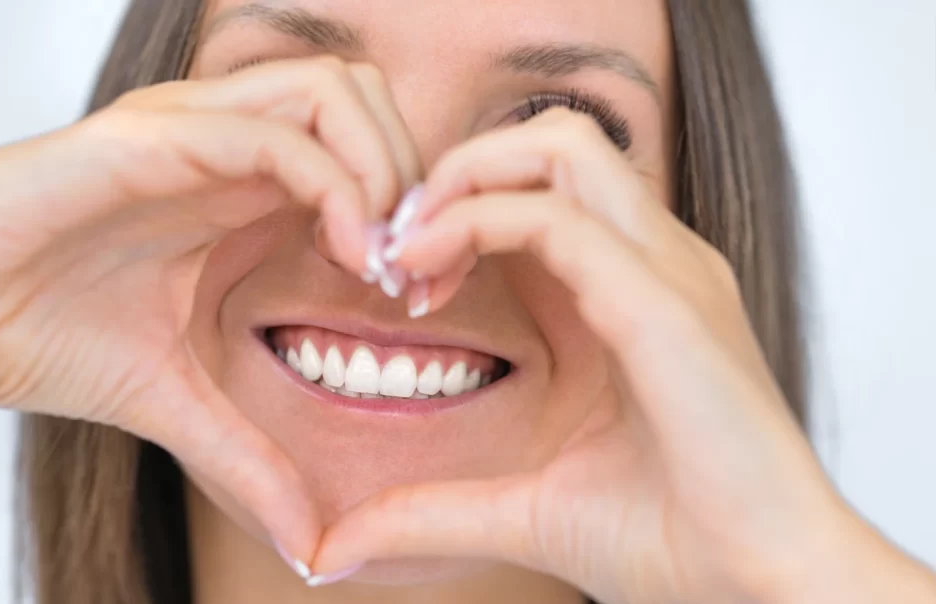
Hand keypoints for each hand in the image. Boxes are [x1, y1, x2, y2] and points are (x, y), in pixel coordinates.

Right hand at [0, 56, 420, 565]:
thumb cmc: (43, 332)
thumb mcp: (178, 400)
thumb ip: (251, 455)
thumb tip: (311, 543)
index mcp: (243, 187)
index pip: (366, 147)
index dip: (414, 211)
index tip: (421, 293)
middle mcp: (229, 142)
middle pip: (368, 96)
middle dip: (415, 172)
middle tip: (417, 266)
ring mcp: (194, 129)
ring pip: (336, 90)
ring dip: (385, 169)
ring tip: (381, 260)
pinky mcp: (152, 138)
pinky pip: (273, 130)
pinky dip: (336, 183)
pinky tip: (348, 254)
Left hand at [308, 108, 904, 601]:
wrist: (764, 589)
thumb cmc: (673, 539)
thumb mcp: (526, 508)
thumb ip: (434, 510)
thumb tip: (339, 549)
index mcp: (632, 290)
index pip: (544, 189)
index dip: (461, 210)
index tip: (404, 279)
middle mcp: (656, 263)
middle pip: (554, 140)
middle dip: (461, 170)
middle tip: (401, 246)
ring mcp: (668, 273)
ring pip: (562, 148)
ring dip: (468, 181)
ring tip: (412, 253)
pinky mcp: (665, 305)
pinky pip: (560, 220)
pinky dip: (480, 223)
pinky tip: (429, 277)